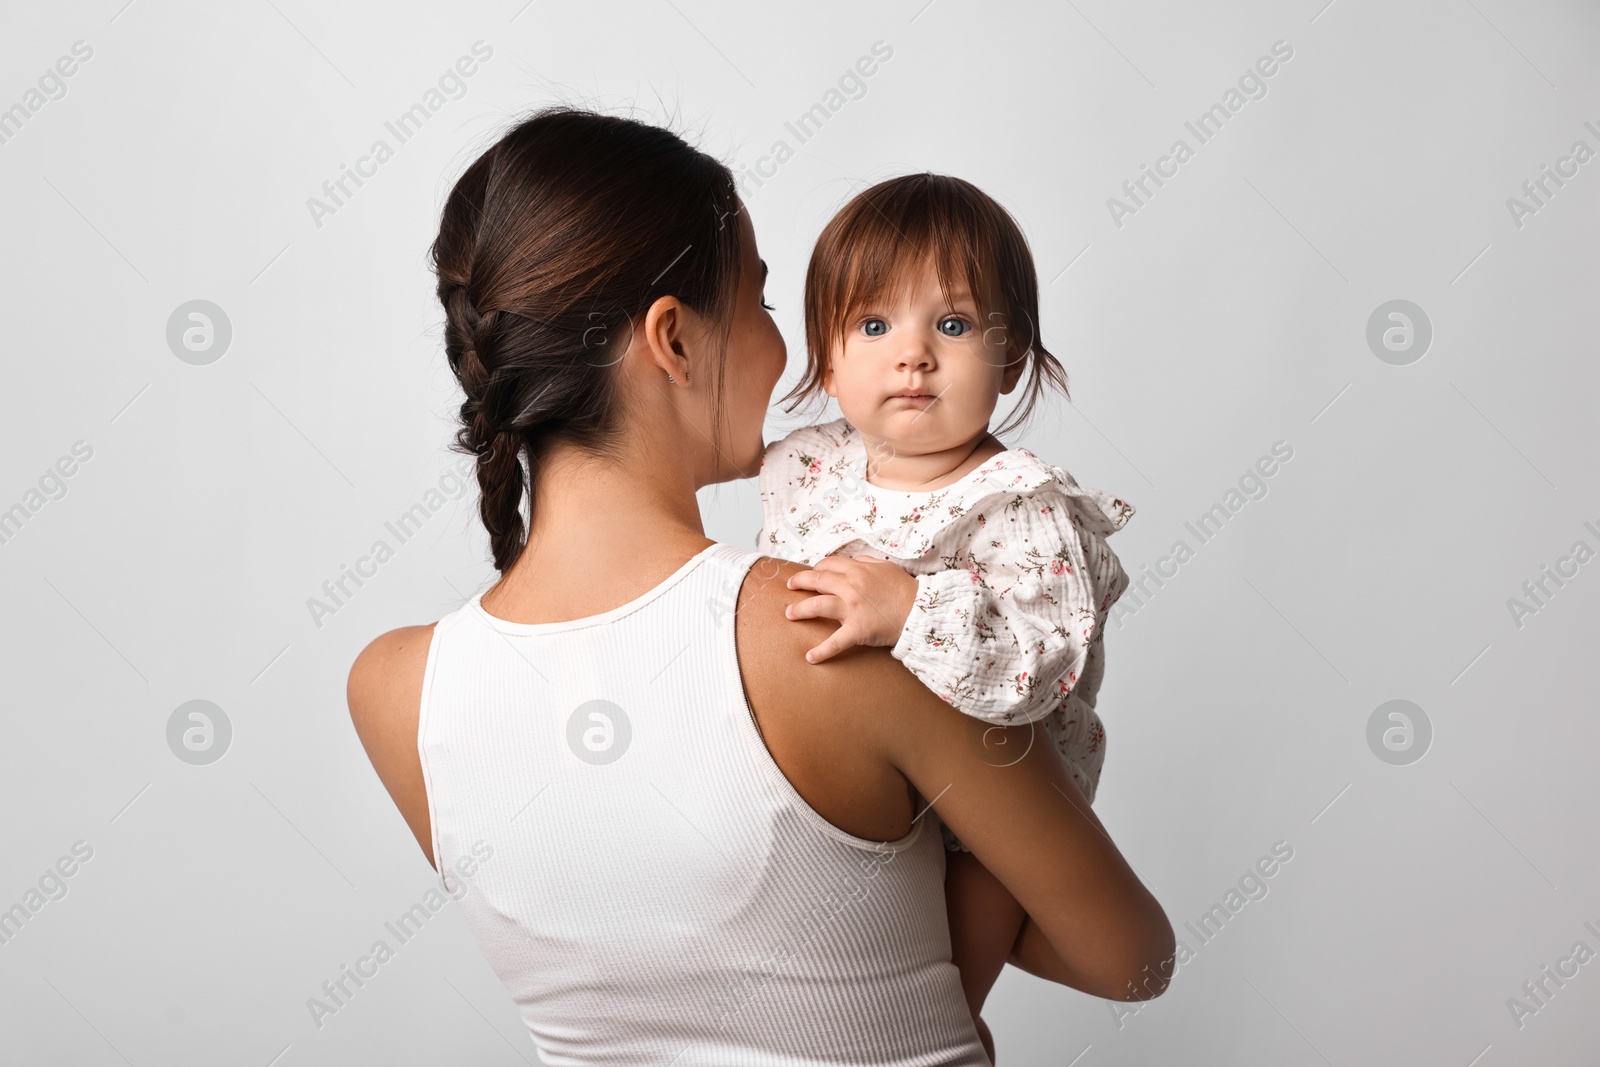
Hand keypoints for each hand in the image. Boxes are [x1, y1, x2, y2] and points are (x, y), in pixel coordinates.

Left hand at [784, 554, 918, 663]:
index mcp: (858, 570)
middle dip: (800, 582)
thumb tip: (853, 560)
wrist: (921, 611)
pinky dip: (822, 651)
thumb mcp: (887, 567)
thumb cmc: (906, 590)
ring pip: (818, 606)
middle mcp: (851, 586)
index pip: (829, 564)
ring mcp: (852, 608)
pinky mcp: (857, 630)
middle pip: (818, 581)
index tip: (811, 573)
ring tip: (789, 614)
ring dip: (800, 610)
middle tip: (790, 586)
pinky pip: (835, 642)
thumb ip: (867, 562)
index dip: (817, 568)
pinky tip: (810, 657)